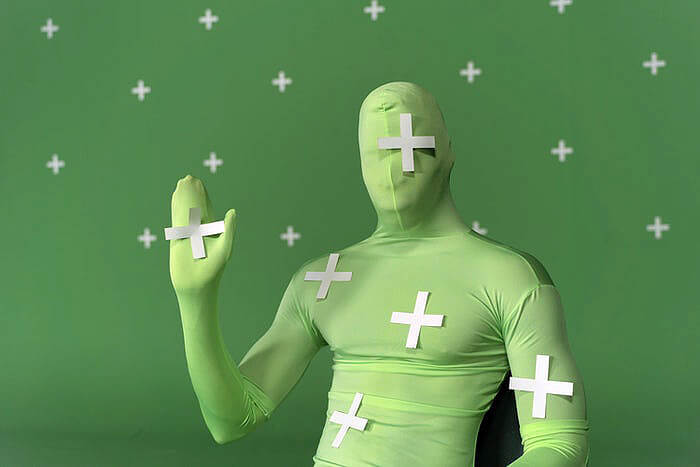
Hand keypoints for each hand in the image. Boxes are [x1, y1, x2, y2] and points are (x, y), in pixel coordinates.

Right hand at [168, 175, 236, 295]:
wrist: (197, 285)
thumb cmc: (214, 269)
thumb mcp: (225, 248)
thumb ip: (228, 229)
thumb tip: (232, 211)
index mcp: (211, 232)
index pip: (208, 209)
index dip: (204, 196)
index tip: (200, 183)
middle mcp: (199, 232)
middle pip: (195, 207)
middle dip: (193, 193)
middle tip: (189, 178)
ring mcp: (187, 235)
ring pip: (184, 212)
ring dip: (183, 198)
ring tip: (180, 184)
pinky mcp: (177, 241)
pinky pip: (176, 221)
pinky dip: (175, 209)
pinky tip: (173, 200)